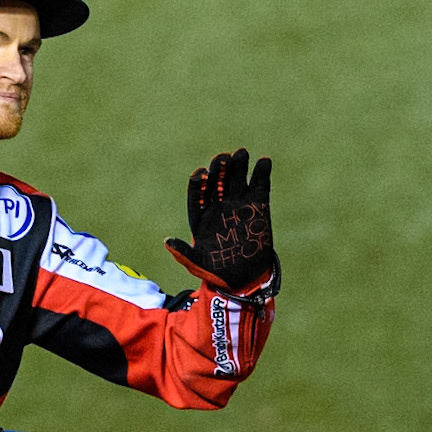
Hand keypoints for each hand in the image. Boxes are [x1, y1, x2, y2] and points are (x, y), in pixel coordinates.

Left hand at [165, 148, 274, 290]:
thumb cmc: (216, 271)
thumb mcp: (197, 264)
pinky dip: (262, 173)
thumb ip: (183, 253)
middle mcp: (219, 205)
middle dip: (219, 170)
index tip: (201, 173)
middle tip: (222, 158)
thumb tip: (167, 242)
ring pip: (237, 179)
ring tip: (241, 154)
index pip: (197, 194)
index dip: (199, 183)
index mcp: (201, 216)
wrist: (245, 278)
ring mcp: (239, 203)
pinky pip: (260, 185)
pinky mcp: (259, 205)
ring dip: (238, 165)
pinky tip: (264, 162)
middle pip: (217, 182)